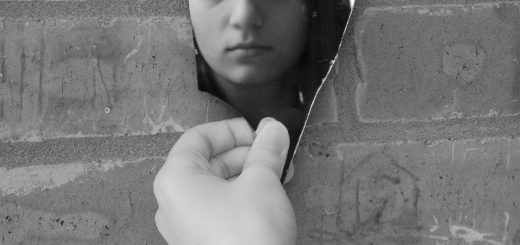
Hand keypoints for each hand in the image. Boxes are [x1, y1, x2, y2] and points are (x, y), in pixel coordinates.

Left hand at [153, 117, 296, 244]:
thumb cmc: (246, 237)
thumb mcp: (262, 182)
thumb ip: (266, 150)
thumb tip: (273, 131)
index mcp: (176, 180)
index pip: (198, 138)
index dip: (231, 130)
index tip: (258, 132)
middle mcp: (174, 202)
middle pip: (209, 161)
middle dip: (245, 152)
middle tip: (273, 150)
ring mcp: (186, 225)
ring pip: (217, 185)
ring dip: (248, 174)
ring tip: (277, 172)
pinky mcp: (202, 241)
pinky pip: (219, 208)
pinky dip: (242, 196)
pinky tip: (268, 196)